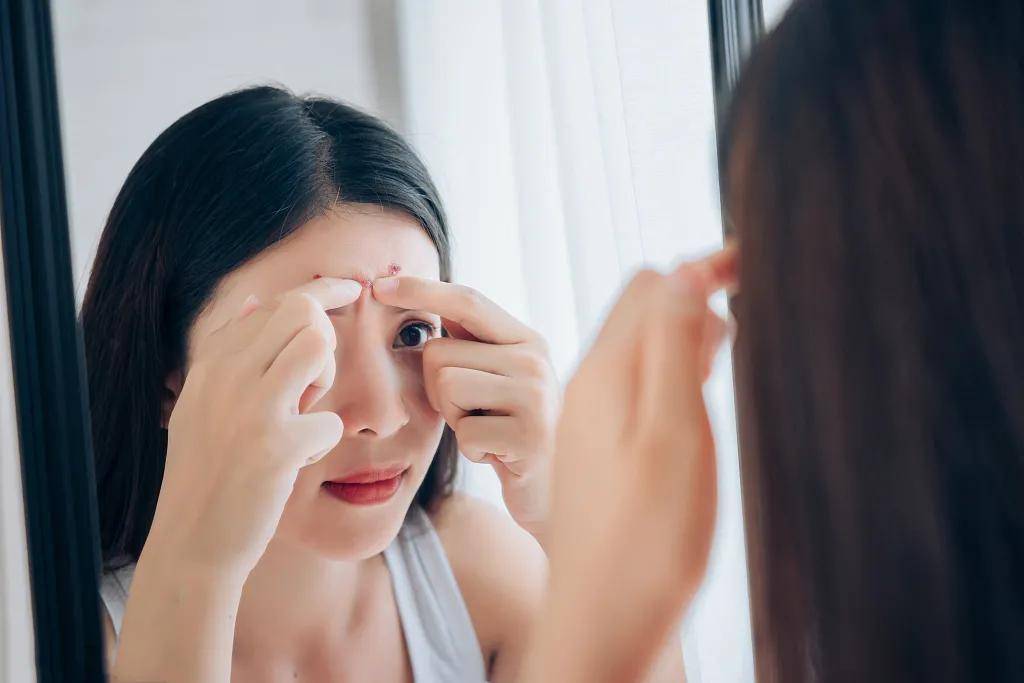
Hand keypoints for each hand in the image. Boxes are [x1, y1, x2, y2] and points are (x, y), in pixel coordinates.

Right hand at [143, 277, 362, 578]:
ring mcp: (249, 407)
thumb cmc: (207, 472)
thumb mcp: (203, 403)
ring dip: (326, 379)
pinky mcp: (275, 446)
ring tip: (303, 414)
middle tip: (311, 384)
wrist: (191, 543)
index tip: (351, 289)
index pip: (274, 302)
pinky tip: (297, 461)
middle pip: (301, 311)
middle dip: (325, 339)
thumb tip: (253, 298)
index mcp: (211, 364)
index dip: (322, 291)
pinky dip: (323, 441)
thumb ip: (229, 352)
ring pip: (318, 344)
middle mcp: (226, 375)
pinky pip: (330, 419)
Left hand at [372, 277, 559, 542]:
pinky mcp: (531, 436)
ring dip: (454, 419)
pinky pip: (464, 433)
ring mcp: (538, 396)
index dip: (420, 289)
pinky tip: (497, 455)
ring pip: (447, 388)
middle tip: (475, 414)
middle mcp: (536, 359)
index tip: (377, 285)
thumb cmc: (507, 430)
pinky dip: (472, 450)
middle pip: (439, 354)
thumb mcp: (491, 378)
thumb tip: (408, 293)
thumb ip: (465, 342)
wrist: (553, 489)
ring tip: (487, 431)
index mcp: (526, 339)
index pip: (467, 301)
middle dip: (438, 390)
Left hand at [525, 247, 736, 682]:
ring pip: (638, 349)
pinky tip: (695, 401)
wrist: (603, 621)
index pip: (649, 286)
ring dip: (682, 336)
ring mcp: (591, 421)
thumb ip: (675, 350)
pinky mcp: (600, 452)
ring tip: (727, 351)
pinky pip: (634, 388)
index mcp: (607, 374)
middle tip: (745, 315)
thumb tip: (682, 274)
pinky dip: (670, 376)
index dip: (700, 269)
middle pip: (639, 311)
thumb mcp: (674, 433)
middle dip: (692, 299)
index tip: (748, 268)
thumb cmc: (647, 540)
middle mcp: (589, 389)